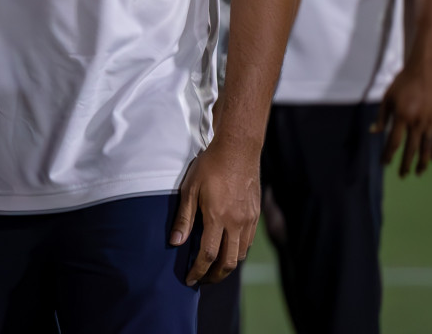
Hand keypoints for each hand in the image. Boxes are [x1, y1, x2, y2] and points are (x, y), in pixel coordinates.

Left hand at [169, 139, 260, 285]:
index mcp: (217, 218)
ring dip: (227, 266)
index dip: (198, 271)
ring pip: (241, 254)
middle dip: (214, 276)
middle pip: (228, 262)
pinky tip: (228, 250)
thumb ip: (184, 218)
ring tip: (213, 269)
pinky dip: (238, 252)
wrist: (237, 150)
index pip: (207, 255)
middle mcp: (236, 223)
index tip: (190, 279)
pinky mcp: (255, 215)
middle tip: (202, 280)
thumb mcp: (189, 189)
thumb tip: (176, 242)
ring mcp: (248, 220)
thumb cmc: (209, 167)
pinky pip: (248, 242)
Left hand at [376, 57, 431, 176]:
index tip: (385, 164)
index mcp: (402, 116)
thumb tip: (374, 132)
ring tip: (419, 172)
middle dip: (406, 164)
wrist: (427, 71)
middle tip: (403, 175)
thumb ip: (382, 117)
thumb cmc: (404, 83)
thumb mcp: (387, 97)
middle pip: (411, 149)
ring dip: (422, 162)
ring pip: (427, 147)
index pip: (394, 142)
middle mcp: (417, 122)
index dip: (389, 154)